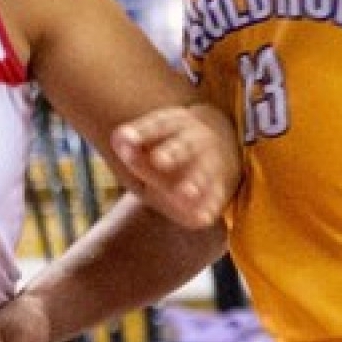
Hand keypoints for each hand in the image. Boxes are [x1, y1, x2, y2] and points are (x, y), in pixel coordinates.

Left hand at [108, 104, 241, 230]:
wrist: (223, 140)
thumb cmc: (172, 141)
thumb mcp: (155, 134)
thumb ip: (133, 140)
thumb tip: (119, 139)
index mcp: (178, 123)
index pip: (159, 124)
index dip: (143, 131)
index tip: (126, 138)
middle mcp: (197, 140)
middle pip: (185, 145)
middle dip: (173, 152)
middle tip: (158, 160)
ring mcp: (211, 162)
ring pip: (204, 171)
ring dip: (195, 181)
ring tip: (185, 194)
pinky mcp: (219, 185)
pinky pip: (216, 196)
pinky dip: (210, 207)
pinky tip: (201, 218)